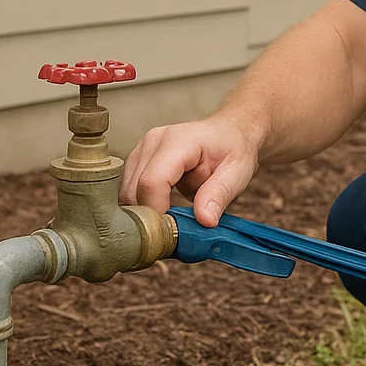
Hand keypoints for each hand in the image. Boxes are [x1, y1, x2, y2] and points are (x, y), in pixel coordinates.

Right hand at [119, 116, 262, 226]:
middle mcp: (153, 141)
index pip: (152, 182)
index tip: (171, 232)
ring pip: (127, 194)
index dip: (157, 212)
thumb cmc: (234, 148)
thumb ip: (219, 195)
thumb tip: (204, 220)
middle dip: (151, 217)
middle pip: (134, 190)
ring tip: (172, 218)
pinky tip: (163, 209)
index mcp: (178, 141)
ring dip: (145, 212)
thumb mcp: (237, 172)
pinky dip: (143, 206)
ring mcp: (142, 149)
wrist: (229, 133)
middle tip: (175, 231)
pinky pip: (130, 191)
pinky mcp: (137, 160)